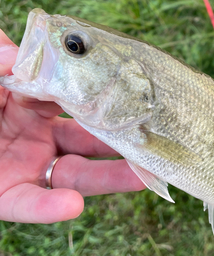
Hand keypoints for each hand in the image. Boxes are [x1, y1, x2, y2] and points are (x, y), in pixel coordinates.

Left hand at [0, 30, 144, 223]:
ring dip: (111, 176)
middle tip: (158, 134)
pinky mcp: (7, 196)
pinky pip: (33, 205)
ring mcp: (26, 166)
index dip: (99, 94)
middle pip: (88, 139)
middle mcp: (35, 134)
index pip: (73, 98)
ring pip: (77, 174)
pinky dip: (53, 209)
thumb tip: (14, 46)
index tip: (130, 89)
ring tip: (144, 175)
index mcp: (28, 102)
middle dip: (123, 138)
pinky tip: (73, 207)